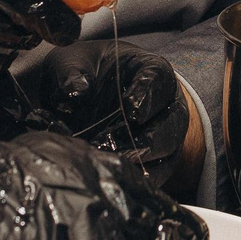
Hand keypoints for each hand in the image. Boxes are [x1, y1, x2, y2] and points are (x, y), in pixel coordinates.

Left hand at [25, 41, 200, 195]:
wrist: (91, 93)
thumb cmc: (87, 71)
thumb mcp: (74, 61)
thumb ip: (72, 72)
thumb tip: (75, 92)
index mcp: (152, 71)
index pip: (159, 80)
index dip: (147, 95)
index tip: (130, 108)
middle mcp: (167, 104)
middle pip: (168, 123)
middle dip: (142, 138)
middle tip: (109, 144)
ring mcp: (165, 134)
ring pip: (165, 152)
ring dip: (137, 160)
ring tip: (106, 162)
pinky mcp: (157, 160)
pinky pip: (156, 174)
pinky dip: (135, 178)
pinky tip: (110, 177)